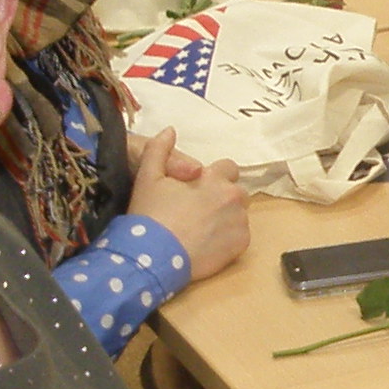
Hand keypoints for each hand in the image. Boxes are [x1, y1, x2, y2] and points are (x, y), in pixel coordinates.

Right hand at [128, 126, 247, 279]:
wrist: (153, 257)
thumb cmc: (149, 216)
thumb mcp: (147, 177)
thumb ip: (159, 149)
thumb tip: (170, 130)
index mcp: (215, 178)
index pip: (228, 168)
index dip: (215, 177)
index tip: (199, 190)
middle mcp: (233, 196)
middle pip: (236, 192)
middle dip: (222, 198)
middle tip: (198, 213)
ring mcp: (240, 222)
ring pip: (238, 215)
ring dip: (226, 218)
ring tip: (201, 230)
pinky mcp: (241, 245)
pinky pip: (240, 237)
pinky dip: (228, 239)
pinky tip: (207, 244)